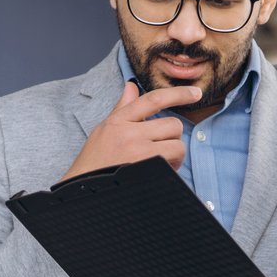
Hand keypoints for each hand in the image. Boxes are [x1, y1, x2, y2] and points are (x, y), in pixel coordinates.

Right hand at [61, 80, 199, 180]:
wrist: (81, 190)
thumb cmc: (94, 161)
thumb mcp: (104, 130)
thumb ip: (122, 108)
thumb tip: (131, 86)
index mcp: (118, 121)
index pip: (154, 99)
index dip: (179, 94)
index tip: (195, 93)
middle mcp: (128, 135)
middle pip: (172, 125)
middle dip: (173, 136)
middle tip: (161, 147)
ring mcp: (138, 154)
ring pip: (177, 146)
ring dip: (175, 155)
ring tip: (160, 162)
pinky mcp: (146, 172)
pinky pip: (173, 165)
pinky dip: (172, 169)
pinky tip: (159, 173)